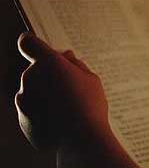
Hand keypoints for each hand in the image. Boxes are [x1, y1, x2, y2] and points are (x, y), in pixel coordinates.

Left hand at [15, 32, 109, 150]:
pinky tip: (61, 119)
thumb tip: (66, 57)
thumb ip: (75, 64)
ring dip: (46, 94)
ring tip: (69, 106)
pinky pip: (32, 110)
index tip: (44, 51)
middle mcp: (30, 78)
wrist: (80, 140)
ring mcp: (24, 100)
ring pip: (34, 90)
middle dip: (50, 74)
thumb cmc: (89, 105)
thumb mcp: (91, 77)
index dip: (35, 45)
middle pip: (36, 69)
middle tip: (72, 85)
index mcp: (48, 62)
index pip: (28, 43)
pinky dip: (43, 112)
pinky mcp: (22, 119)